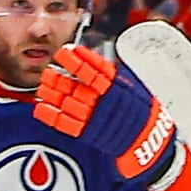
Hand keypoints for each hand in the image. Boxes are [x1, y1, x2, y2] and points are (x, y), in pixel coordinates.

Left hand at [35, 45, 176, 181]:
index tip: (64, 52)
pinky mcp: (90, 133)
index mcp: (116, 86)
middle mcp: (103, 100)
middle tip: (48, 71)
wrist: (150, 139)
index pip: (93, 68)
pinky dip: (52, 116)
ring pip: (67, 102)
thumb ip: (111, 75)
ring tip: (43, 86)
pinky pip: (67, 124)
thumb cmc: (142, 111)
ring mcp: (95, 117)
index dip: (76, 59)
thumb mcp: (132, 85)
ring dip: (52, 94)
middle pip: (75, 86)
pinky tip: (41, 108)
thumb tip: (93, 61)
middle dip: (58, 78)